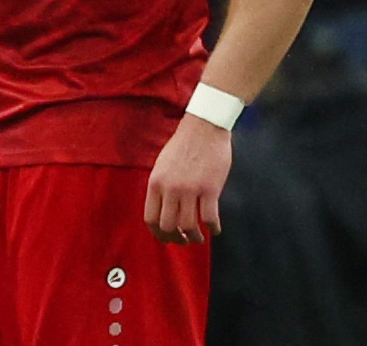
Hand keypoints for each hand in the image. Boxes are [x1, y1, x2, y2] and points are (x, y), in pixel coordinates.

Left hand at [144, 114, 231, 245]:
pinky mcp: (210, 188)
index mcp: (156, 182)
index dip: (158, 234)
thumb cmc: (184, 145)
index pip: (150, 218)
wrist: (204, 127)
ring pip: (189, 226)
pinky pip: (210, 218)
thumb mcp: (162, 165)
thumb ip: (161, 187)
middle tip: (185, 240)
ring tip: (199, 238)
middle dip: (177, 239)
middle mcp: (170, 188)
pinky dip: (213, 228)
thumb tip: (162, 211)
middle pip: (168, 226)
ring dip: (195, 237)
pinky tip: (215, 229)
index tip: (167, 238)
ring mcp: (190, 189)